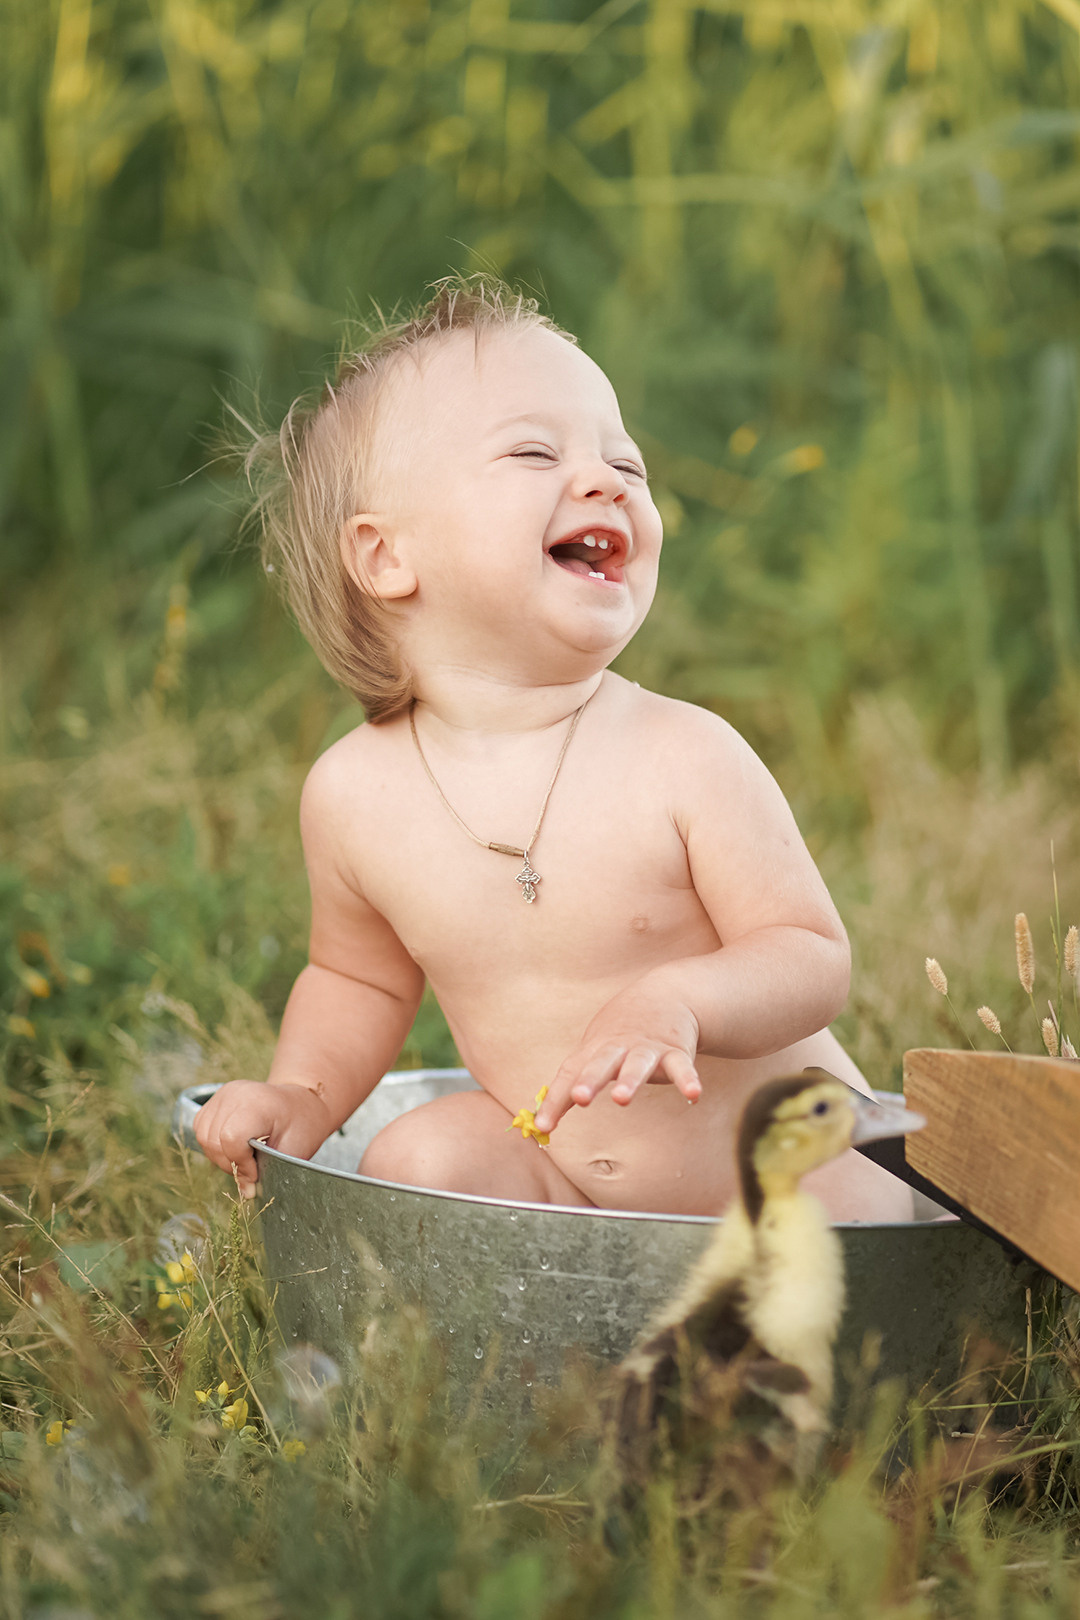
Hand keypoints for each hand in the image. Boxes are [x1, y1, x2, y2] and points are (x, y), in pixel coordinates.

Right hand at [193, 1081, 332, 1198]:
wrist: (300, 1102)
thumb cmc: (302, 1125)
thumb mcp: (294, 1149)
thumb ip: (269, 1170)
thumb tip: (246, 1193)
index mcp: (258, 1103)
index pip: (232, 1138)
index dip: (241, 1163)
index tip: (256, 1174)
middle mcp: (235, 1094)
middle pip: (214, 1140)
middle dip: (231, 1164)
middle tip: (252, 1169)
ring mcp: (222, 1094)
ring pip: (204, 1137)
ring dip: (220, 1156)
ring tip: (244, 1158)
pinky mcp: (215, 1099)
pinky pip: (201, 1129)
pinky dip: (213, 1145)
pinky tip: (233, 1147)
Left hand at [533, 985, 701, 1134]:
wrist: (666, 994)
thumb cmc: (620, 1032)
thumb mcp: (594, 1050)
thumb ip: (572, 1083)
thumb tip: (542, 1121)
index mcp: (595, 1049)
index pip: (570, 1073)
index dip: (555, 1100)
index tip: (542, 1125)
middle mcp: (618, 1047)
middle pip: (601, 1063)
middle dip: (590, 1080)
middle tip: (580, 1097)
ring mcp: (647, 1048)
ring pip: (637, 1064)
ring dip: (630, 1080)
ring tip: (621, 1099)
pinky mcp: (675, 1050)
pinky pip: (682, 1066)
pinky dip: (688, 1079)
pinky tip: (693, 1094)